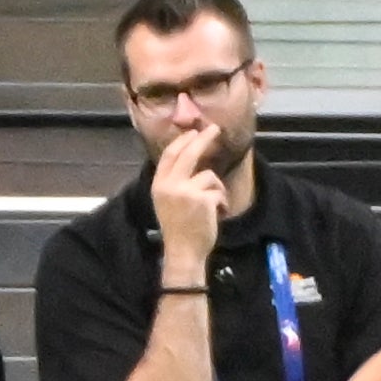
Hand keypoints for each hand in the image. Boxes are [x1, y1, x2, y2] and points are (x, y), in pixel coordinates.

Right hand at [149, 131, 225, 273]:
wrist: (182, 251)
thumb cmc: (178, 227)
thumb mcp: (167, 201)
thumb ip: (175, 181)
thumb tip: (190, 157)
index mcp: (159, 185)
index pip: (170, 155)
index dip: (183, 141)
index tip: (193, 133)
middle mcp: (169, 185)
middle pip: (189, 154)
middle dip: (203, 139)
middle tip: (214, 129)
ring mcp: (186, 191)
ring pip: (210, 176)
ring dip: (216, 190)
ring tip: (213, 207)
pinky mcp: (202, 199)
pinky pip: (219, 192)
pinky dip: (222, 203)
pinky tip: (216, 215)